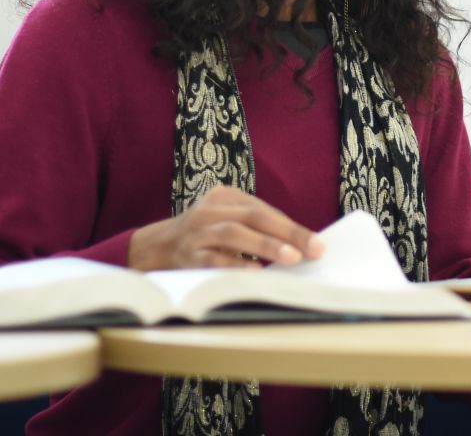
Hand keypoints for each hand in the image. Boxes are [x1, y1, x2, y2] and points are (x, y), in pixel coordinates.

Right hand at [127, 185, 325, 270]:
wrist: (153, 247)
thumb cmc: (202, 236)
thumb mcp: (226, 221)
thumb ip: (255, 228)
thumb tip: (299, 245)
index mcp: (225, 197)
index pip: (264, 211)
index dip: (292, 227)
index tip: (317, 244)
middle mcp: (210, 210)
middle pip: (253, 217)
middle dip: (287, 233)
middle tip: (312, 250)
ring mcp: (196, 232)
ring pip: (233, 234)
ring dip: (264, 246)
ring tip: (290, 257)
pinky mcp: (186, 254)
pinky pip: (211, 259)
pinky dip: (234, 265)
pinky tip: (254, 273)